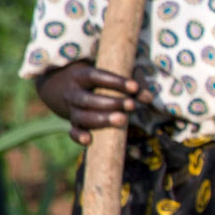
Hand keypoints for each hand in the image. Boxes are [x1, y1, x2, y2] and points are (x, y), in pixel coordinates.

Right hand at [36, 61, 155, 144]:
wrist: (66, 86)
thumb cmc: (100, 79)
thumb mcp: (113, 74)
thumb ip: (132, 83)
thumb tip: (148, 98)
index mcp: (81, 75)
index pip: (96, 77)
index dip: (115, 81)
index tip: (134, 87)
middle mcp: (73, 93)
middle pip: (87, 99)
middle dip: (111, 103)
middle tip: (131, 105)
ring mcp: (71, 109)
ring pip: (81, 117)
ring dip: (102, 120)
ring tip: (123, 120)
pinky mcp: (73, 123)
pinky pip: (73, 131)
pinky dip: (79, 136)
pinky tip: (89, 140)